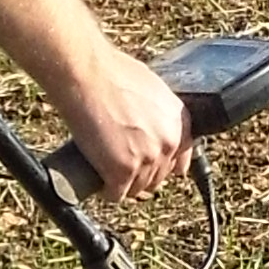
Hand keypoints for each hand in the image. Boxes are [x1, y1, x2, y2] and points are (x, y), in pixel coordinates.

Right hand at [62, 54, 189, 200]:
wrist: (86, 74)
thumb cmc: (111, 73)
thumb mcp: (151, 89)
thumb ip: (158, 113)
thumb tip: (150, 126)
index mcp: (179, 122)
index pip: (181, 159)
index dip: (163, 164)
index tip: (150, 165)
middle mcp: (169, 142)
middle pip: (158, 177)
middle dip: (140, 174)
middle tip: (120, 164)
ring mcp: (148, 159)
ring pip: (138, 189)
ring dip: (123, 184)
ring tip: (107, 171)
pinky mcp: (123, 172)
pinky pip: (117, 195)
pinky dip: (107, 191)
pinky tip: (100, 182)